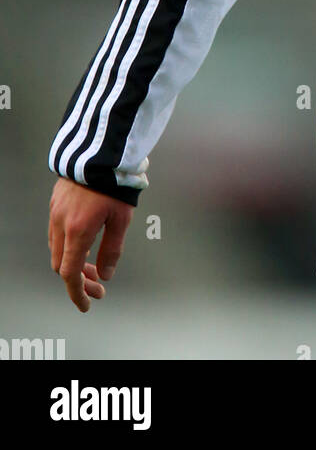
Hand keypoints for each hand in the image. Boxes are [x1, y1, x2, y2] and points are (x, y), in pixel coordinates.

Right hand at [48, 177, 133, 311]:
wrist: (100, 149)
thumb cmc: (115, 183)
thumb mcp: (121, 218)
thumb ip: (112, 248)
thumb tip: (105, 274)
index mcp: (77, 231)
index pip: (70, 274)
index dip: (77, 293)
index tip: (87, 305)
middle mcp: (61, 224)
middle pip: (61, 264)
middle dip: (78, 280)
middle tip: (98, 286)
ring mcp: (56, 211)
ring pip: (58, 248)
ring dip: (73, 261)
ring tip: (95, 265)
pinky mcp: (56, 201)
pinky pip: (57, 231)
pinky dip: (69, 245)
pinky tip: (86, 241)